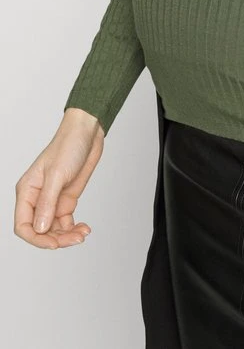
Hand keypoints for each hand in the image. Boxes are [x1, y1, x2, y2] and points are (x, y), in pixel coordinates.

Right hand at [14, 108, 103, 249]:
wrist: (87, 132)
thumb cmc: (68, 146)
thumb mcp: (57, 174)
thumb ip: (48, 202)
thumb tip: (40, 229)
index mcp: (27, 191)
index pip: (23, 225)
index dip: (36, 239)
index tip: (54, 244)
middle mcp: (37, 198)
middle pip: (40, 231)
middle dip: (56, 239)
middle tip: (76, 239)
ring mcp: (52, 200)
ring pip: (54, 229)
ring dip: (67, 236)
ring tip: (83, 233)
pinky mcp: (66, 199)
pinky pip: (65, 222)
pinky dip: (73, 228)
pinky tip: (84, 228)